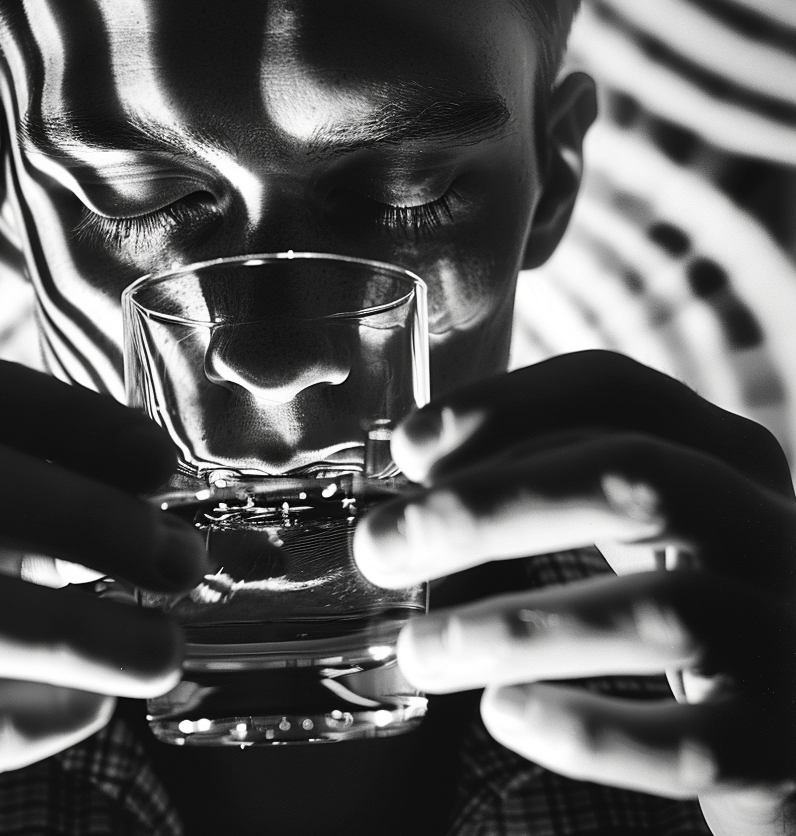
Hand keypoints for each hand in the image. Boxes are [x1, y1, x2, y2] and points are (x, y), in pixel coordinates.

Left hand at [354, 351, 795, 835]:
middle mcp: (768, 526)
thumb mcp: (641, 512)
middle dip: (486, 507)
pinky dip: (583, 729)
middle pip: (629, 481)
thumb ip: (553, 476)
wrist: (788, 714)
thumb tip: (415, 469)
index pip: (615, 389)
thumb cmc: (685, 592)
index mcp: (721, 454)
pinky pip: (684, 743)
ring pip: (653, 613)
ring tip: (417, 651)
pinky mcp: (780, 746)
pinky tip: (505, 713)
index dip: (502, 404)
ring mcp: (787, 634)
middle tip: (381, 548)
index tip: (409, 447)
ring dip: (509, 629)